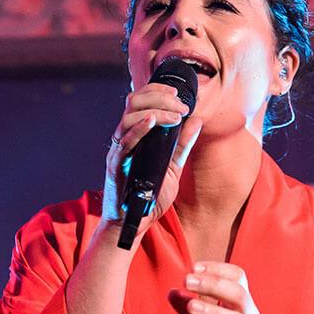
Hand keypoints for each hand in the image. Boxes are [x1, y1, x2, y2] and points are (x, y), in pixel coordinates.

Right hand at [103, 83, 202, 239]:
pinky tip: (152, 121)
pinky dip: (137, 129)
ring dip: (154, 110)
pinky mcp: (116, 166)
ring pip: (128, 117)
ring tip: (175, 114)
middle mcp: (125, 139)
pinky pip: (124, 143)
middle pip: (134, 102)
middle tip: (181, 104)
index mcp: (136, 135)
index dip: (158, 91)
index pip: (141, 101)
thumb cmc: (149, 196)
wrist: (134, 223)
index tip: (179, 94)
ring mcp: (119, 151)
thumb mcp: (173, 167)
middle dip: (159, 97)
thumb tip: (197, 121)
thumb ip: (183, 145)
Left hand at [178, 262, 286, 313]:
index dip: (218, 269)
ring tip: (191, 306)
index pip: (238, 278)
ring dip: (214, 312)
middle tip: (187, 279)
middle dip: (214, 284)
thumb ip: (194, 309)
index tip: (195, 266)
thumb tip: (170, 292)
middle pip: (238, 294)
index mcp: (243, 305)